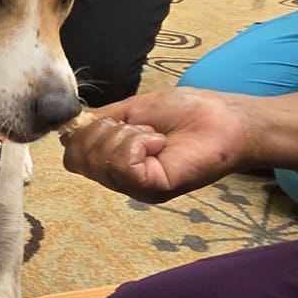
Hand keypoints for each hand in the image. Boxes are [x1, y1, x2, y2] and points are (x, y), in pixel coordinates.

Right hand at [60, 88, 253, 203]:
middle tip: (139, 128)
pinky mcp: (150, 189)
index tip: (114, 120)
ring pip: (98, 161)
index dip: (82, 133)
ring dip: (124, 135)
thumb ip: (101, 120)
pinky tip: (159, 142)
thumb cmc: (187, 112)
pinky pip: (122, 165)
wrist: (225, 119)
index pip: (72, 156)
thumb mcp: (132, 109)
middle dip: (102, 131)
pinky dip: (137, 144)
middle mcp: (120, 178)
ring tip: (153, 135)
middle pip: (77, 159)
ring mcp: (134, 187)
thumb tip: (72, 126)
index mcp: (113, 161)